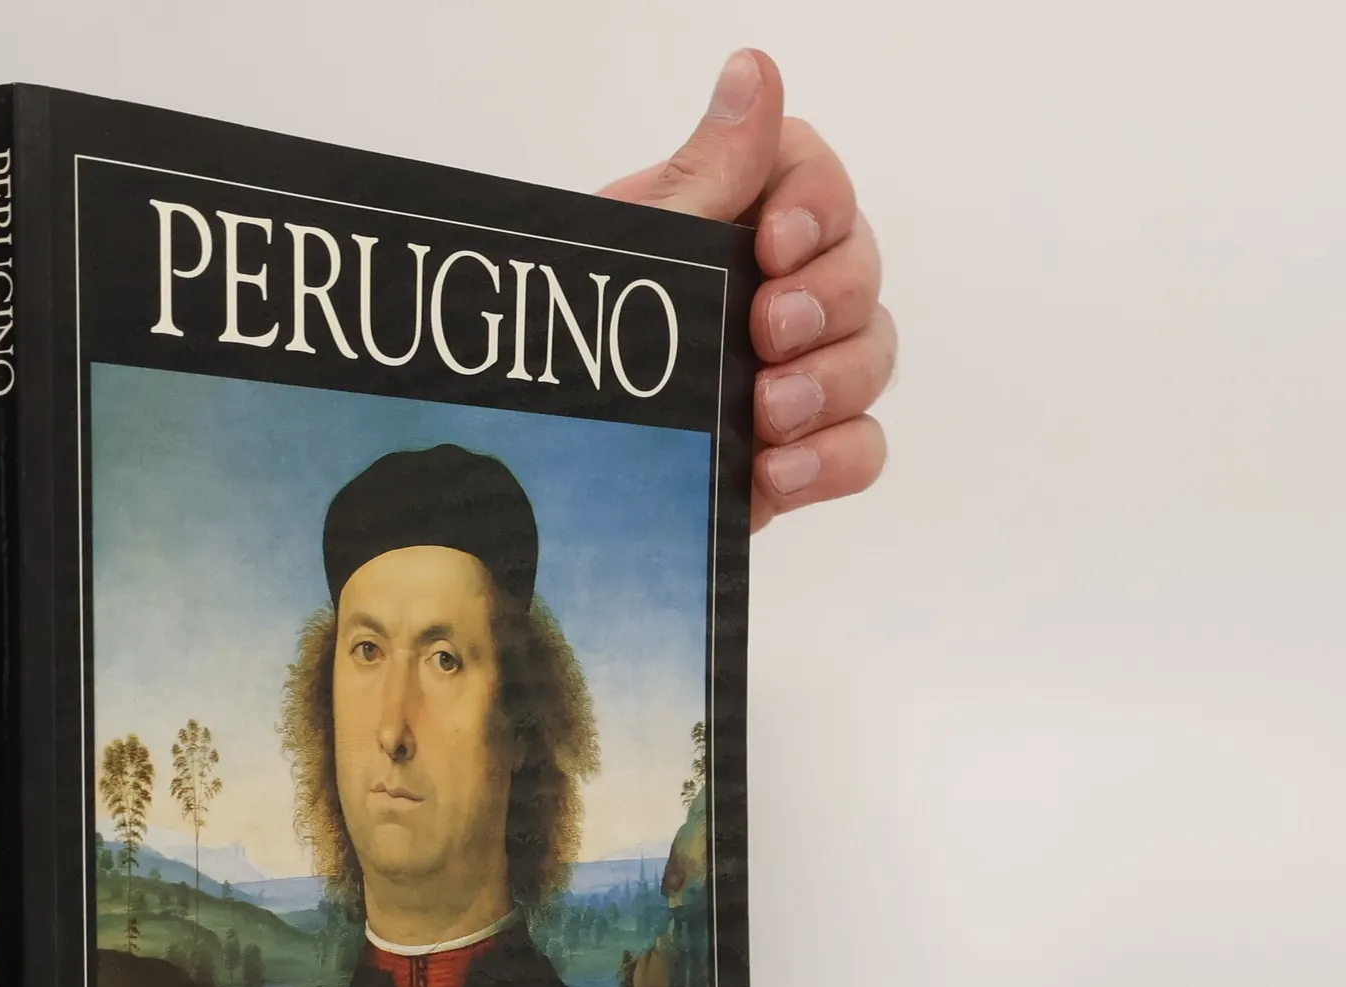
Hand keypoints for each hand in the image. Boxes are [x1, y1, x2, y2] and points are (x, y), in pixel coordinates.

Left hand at [600, 48, 894, 530]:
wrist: (547, 479)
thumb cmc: (574, 357)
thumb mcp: (634, 259)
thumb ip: (705, 174)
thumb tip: (753, 74)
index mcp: (726, 229)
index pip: (813, 181)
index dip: (815, 204)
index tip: (775, 243)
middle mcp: (771, 294)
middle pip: (859, 269)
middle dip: (828, 300)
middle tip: (768, 332)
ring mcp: (792, 377)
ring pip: (872, 356)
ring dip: (833, 381)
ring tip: (768, 413)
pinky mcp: (795, 457)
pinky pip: (860, 449)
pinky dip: (831, 459)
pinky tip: (774, 470)